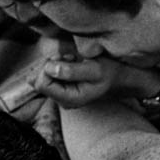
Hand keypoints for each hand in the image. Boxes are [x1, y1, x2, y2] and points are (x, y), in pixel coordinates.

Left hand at [31, 56, 158, 108]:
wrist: (120, 77)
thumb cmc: (110, 72)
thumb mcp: (94, 69)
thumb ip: (72, 70)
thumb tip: (49, 68)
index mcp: (70, 98)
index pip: (41, 83)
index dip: (48, 66)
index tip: (65, 58)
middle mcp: (63, 101)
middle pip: (38, 80)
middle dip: (51, 64)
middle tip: (70, 58)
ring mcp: (62, 96)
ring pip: (43, 76)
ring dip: (54, 63)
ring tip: (73, 60)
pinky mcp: (62, 89)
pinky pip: (48, 76)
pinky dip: (56, 66)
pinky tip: (71, 64)